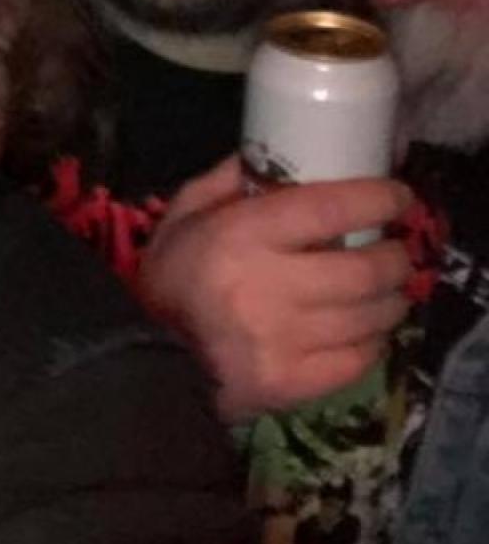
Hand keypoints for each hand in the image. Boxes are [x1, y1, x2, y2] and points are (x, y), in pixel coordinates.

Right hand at [137, 156, 412, 421]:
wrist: (145, 360)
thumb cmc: (169, 280)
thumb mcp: (183, 216)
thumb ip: (226, 182)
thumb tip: (274, 157)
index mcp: (241, 237)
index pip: (330, 210)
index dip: (377, 199)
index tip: (398, 196)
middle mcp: (268, 288)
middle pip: (364, 269)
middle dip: (395, 256)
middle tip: (396, 249)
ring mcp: (284, 343)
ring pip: (370, 317)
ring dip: (392, 298)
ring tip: (388, 288)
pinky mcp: (292, 386)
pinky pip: (358, 360)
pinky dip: (373, 341)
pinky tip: (366, 329)